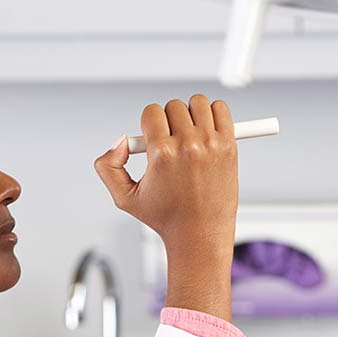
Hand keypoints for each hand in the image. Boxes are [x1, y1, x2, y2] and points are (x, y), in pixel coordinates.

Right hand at [94, 94, 237, 320]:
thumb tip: (120, 141)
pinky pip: (221, 109)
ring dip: (191, 114)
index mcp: (161, 154)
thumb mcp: (125, 198)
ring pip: (197, 103)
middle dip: (169, 121)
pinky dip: (213, 113)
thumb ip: (108, 167)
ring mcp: (211, 144)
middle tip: (172, 142)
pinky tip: (206, 131)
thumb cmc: (165, 218)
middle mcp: (188, 146)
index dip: (149, 124)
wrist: (200, 234)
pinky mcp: (229, 146)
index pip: (151, 112)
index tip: (155, 139)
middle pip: (173, 106)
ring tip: (189, 135)